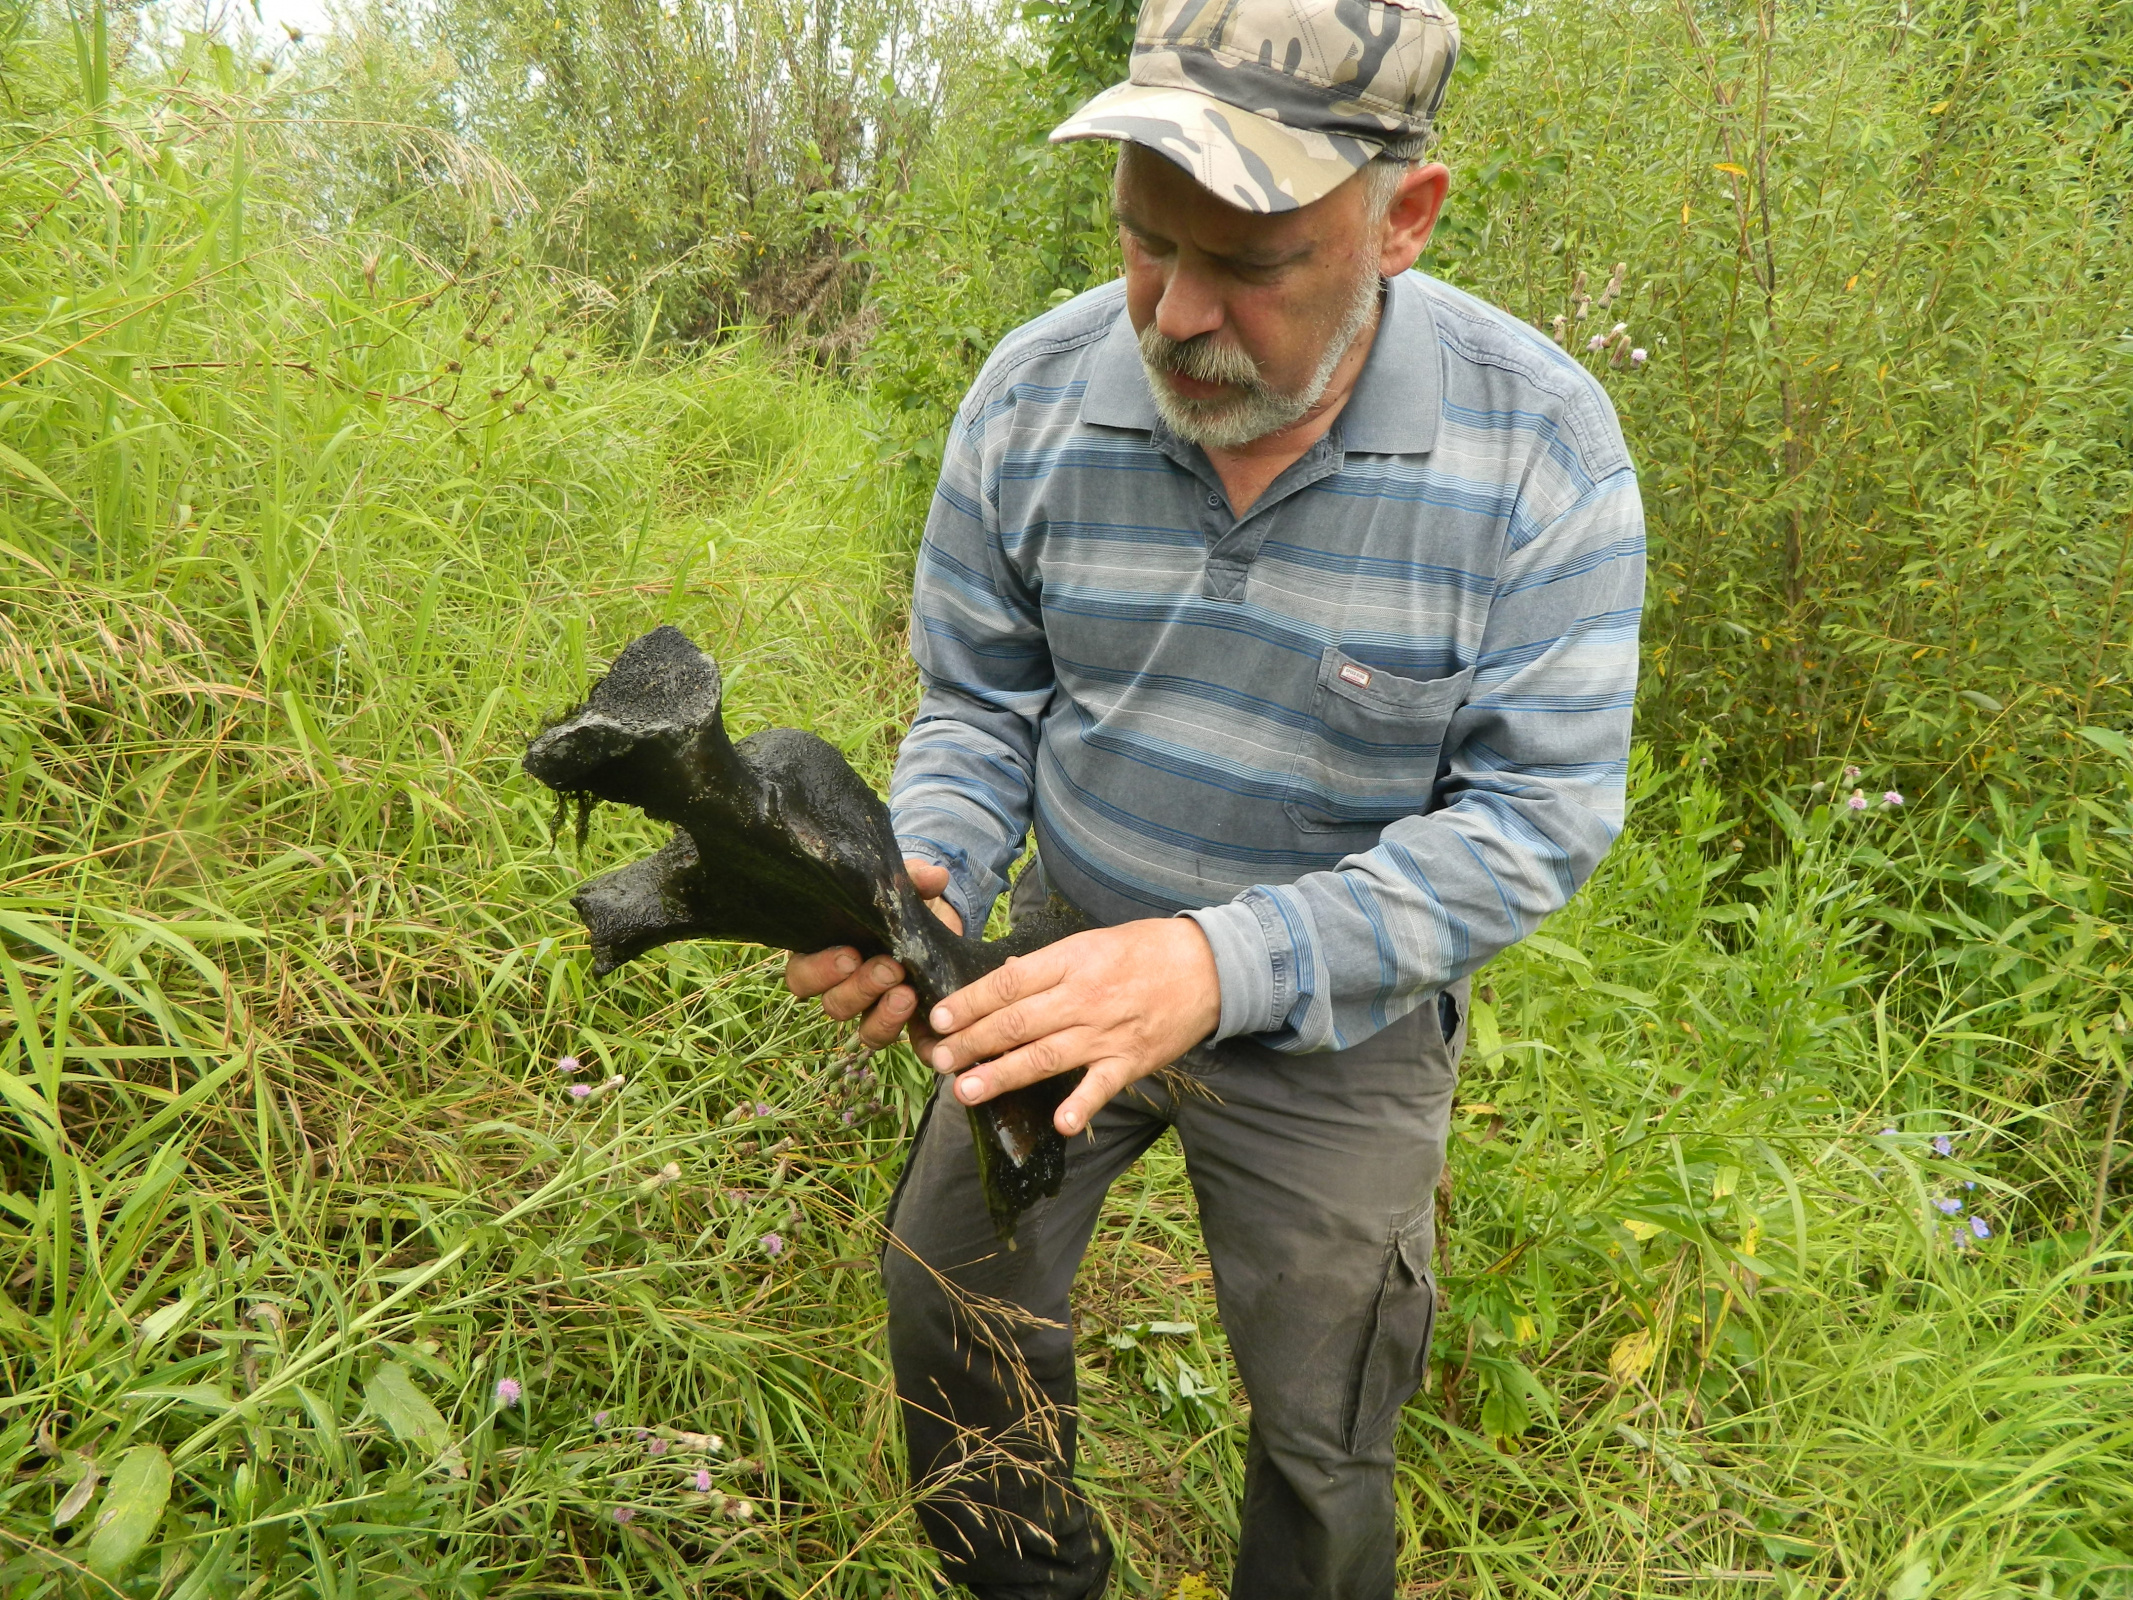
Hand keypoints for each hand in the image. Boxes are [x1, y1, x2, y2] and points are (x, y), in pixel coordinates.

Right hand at [783, 859, 962, 1050]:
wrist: (941, 922)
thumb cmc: (904, 900)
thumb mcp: (905, 884)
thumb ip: (913, 878)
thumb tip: (932, 878)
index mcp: (826, 953)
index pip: (801, 975)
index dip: (819, 971)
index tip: (850, 955)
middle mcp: (844, 987)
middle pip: (832, 1005)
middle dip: (860, 989)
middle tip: (890, 969)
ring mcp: (874, 1009)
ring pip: (863, 1030)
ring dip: (884, 1016)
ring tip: (908, 994)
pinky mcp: (907, 1023)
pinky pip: (904, 1042)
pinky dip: (917, 1038)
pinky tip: (932, 1019)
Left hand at [925, 918, 1220, 1136]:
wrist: (1209, 966)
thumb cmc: (1144, 950)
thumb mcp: (1090, 943)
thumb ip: (1046, 965)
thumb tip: (1003, 977)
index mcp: (1069, 961)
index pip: (1007, 984)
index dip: (969, 1002)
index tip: (938, 1019)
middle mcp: (1083, 996)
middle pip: (1017, 1022)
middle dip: (972, 1042)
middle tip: (938, 1060)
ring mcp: (1106, 1031)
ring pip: (1045, 1055)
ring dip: (1003, 1074)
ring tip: (967, 1091)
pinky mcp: (1131, 1060)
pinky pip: (1101, 1086)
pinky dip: (1081, 1105)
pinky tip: (1058, 1123)